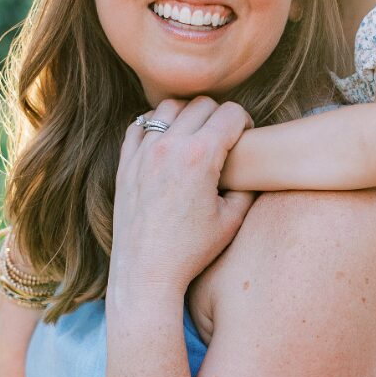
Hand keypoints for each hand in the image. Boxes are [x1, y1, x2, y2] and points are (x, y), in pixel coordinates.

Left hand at [110, 97, 254, 304]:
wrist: (146, 273)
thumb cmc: (192, 251)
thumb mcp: (232, 219)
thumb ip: (246, 184)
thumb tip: (250, 164)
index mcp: (200, 157)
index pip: (231, 113)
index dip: (245, 122)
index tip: (244, 138)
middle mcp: (169, 147)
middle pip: (202, 104)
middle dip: (219, 115)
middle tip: (223, 138)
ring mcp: (143, 153)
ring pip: (169, 107)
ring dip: (187, 115)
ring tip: (194, 135)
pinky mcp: (125, 164)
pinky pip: (139, 125)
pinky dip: (155, 125)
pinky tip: (166, 142)